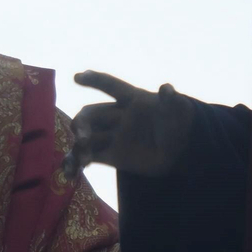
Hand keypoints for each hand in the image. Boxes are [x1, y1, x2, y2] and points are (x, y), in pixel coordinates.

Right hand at [64, 71, 195, 177]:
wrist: (181, 149)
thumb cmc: (178, 121)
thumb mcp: (178, 108)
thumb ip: (171, 99)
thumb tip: (166, 88)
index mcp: (130, 99)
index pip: (109, 86)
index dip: (94, 80)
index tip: (78, 77)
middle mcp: (115, 115)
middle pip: (90, 115)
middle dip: (82, 123)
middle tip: (83, 136)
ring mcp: (111, 136)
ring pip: (84, 137)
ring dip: (77, 145)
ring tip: (79, 159)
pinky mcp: (109, 155)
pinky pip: (87, 157)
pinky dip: (75, 164)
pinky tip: (70, 174)